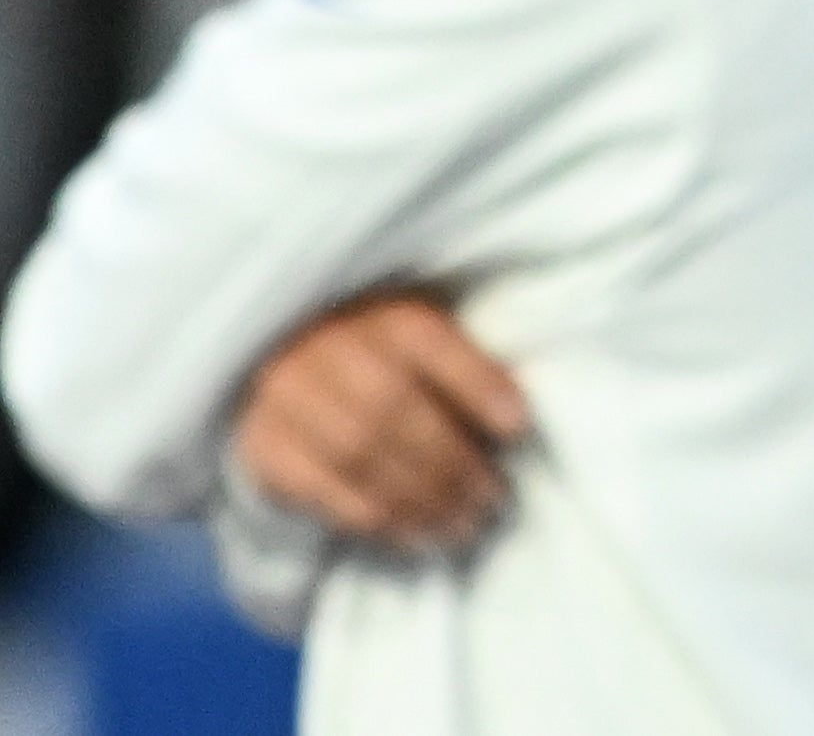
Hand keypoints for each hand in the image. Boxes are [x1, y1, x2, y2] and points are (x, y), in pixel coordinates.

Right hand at [232, 291, 528, 552]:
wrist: (287, 358)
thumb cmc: (386, 353)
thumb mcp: (433, 333)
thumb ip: (465, 365)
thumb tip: (513, 422)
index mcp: (380, 312)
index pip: (429, 342)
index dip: (477, 384)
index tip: (518, 427)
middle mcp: (327, 347)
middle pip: (392, 408)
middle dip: (450, 462)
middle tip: (491, 500)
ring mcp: (285, 396)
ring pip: (356, 453)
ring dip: (417, 499)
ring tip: (462, 527)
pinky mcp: (261, 445)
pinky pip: (317, 489)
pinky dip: (372, 517)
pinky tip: (414, 534)